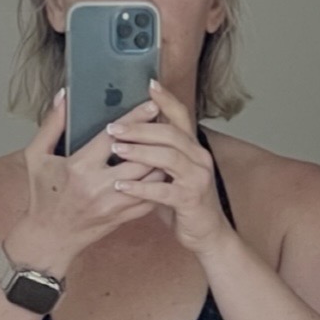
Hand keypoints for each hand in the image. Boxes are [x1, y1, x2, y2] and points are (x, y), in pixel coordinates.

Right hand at [15, 91, 157, 273]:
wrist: (48, 237)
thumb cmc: (41, 195)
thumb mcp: (36, 156)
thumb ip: (52, 124)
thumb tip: (65, 95)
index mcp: (79, 167)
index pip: (113, 138)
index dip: (135, 120)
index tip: (152, 106)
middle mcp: (99, 186)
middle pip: (139, 159)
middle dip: (156, 139)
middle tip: (169, 122)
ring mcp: (113, 205)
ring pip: (149, 180)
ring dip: (162, 161)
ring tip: (172, 144)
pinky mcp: (121, 218)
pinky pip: (149, 200)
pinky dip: (159, 184)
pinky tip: (165, 170)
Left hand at [105, 79, 230, 255]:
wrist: (206, 233)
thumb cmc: (183, 201)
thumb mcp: (171, 173)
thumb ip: (156, 154)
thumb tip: (127, 135)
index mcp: (192, 148)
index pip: (181, 116)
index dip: (166, 100)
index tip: (148, 85)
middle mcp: (199, 158)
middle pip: (170, 134)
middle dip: (139, 128)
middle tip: (113, 127)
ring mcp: (197, 178)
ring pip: (168, 157)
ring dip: (140, 151)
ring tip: (116, 149)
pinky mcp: (190, 199)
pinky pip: (163, 189)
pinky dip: (141, 187)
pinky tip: (122, 186)